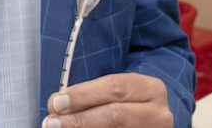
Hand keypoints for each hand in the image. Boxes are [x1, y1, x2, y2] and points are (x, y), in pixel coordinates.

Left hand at [42, 73, 172, 127]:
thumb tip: (55, 104)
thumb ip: (90, 95)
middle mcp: (159, 115)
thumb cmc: (127, 104)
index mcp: (152, 89)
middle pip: (116, 115)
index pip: (115, 88)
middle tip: (51, 123)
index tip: (57, 102)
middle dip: (79, 120)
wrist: (150, 121)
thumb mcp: (118, 94)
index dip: (83, 95)